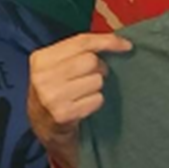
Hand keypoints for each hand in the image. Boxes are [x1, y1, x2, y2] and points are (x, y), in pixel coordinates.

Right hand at [27, 31, 131, 167]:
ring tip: (84, 93)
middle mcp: (43, 76)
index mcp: (41, 58)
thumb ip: (80, 51)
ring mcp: (51, 96)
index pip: (81, 42)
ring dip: (97, 87)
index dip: (107, 41)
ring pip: (96, 80)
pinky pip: (97, 100)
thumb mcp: (59, 66)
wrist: (44, 126)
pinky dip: (96, 102)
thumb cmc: (58, 90)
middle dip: (99, 68)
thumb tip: (118, 42)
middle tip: (92, 77)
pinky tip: (83, 106)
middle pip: (91, 61)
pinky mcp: (63, 114)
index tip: (127, 45)